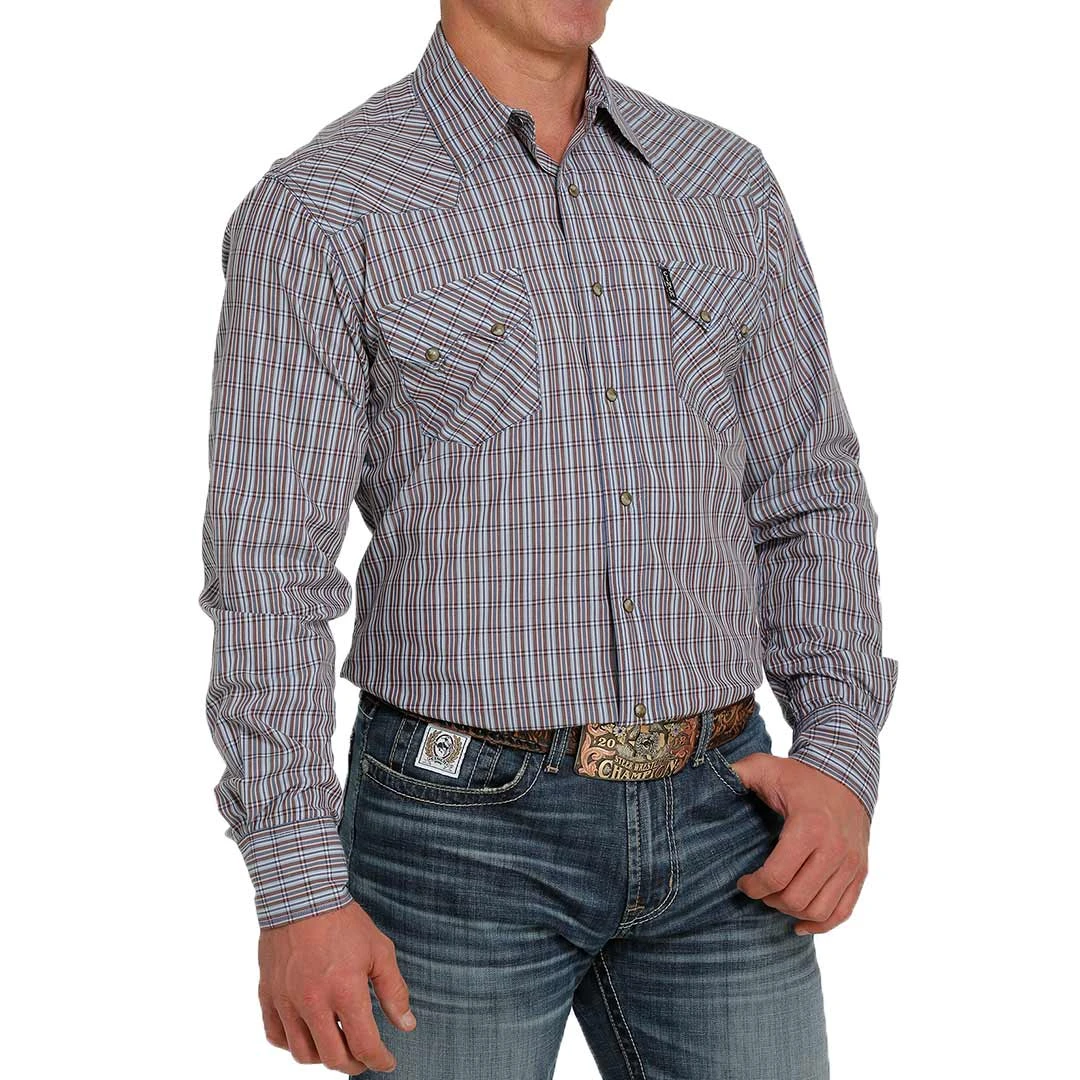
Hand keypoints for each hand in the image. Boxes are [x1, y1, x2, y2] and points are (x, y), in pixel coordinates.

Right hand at [258, 900, 414, 1072]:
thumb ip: (394, 991)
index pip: (364, 1045)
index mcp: (345, 991)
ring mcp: (286, 1001)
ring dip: (323, 1057)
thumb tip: (406, 1025)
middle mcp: (313, 1002)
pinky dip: (292, 1044)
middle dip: (353, 1065)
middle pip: (332, 1058)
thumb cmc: (343, 921)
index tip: (387, 1061)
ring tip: (337, 1045)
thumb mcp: (379, 951)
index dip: (379, 1060)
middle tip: (364, 1057)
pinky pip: (275, 1036)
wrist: (301, 895)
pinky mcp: (268, 995)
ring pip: (302, 1053)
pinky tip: (307, 1033)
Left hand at [728, 754, 870, 934]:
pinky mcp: (860, 871)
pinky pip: (843, 911)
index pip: (777, 876)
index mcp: (809, 827)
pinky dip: (821, 924)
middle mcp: (834, 849)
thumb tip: (707, 777)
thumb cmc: (800, 776)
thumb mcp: (765, 767)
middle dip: (770, 900)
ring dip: (792, 912)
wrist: (847, 773)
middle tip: (759, 890)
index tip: (742, 882)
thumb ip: (736, 773)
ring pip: (819, 910)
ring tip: (776, 899)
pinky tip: (800, 922)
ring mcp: (850, 863)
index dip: (754, 887)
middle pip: (796, 899)